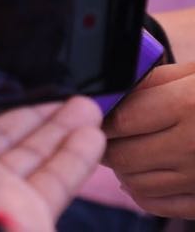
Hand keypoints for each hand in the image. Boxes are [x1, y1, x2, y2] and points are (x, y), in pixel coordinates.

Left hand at [104, 61, 194, 216]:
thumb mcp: (193, 74)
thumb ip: (150, 82)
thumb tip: (111, 94)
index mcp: (188, 105)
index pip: (120, 121)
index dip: (100, 118)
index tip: (95, 113)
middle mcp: (193, 145)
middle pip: (121, 156)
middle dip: (106, 144)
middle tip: (105, 133)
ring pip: (133, 183)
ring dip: (121, 168)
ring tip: (126, 150)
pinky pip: (156, 204)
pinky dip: (140, 191)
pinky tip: (144, 172)